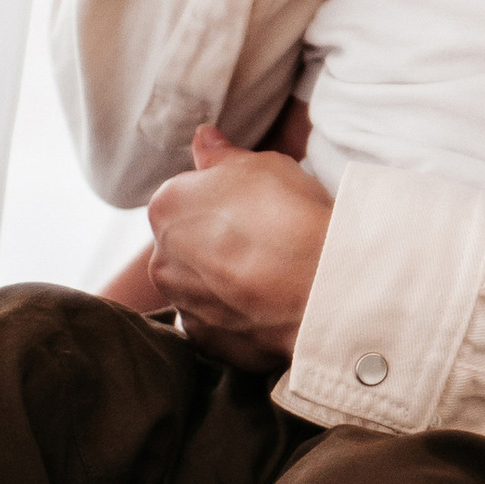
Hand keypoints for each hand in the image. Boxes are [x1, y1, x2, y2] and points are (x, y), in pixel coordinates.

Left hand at [145, 127, 333, 364]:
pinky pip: (219, 325)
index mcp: (166, 207)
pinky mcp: (209, 344)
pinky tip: (270, 306)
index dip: (225, 201)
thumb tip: (203, 140)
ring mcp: (184, 307)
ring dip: (226, 282)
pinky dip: (238, 317)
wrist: (322, 285)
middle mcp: (161, 260)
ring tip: (273, 276)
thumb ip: (222, 156)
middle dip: (217, 243)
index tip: (256, 207)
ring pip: (201, 288)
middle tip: (267, 241)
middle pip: (187, 245)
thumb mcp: (262, 164)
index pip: (188, 198)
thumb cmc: (293, 215)